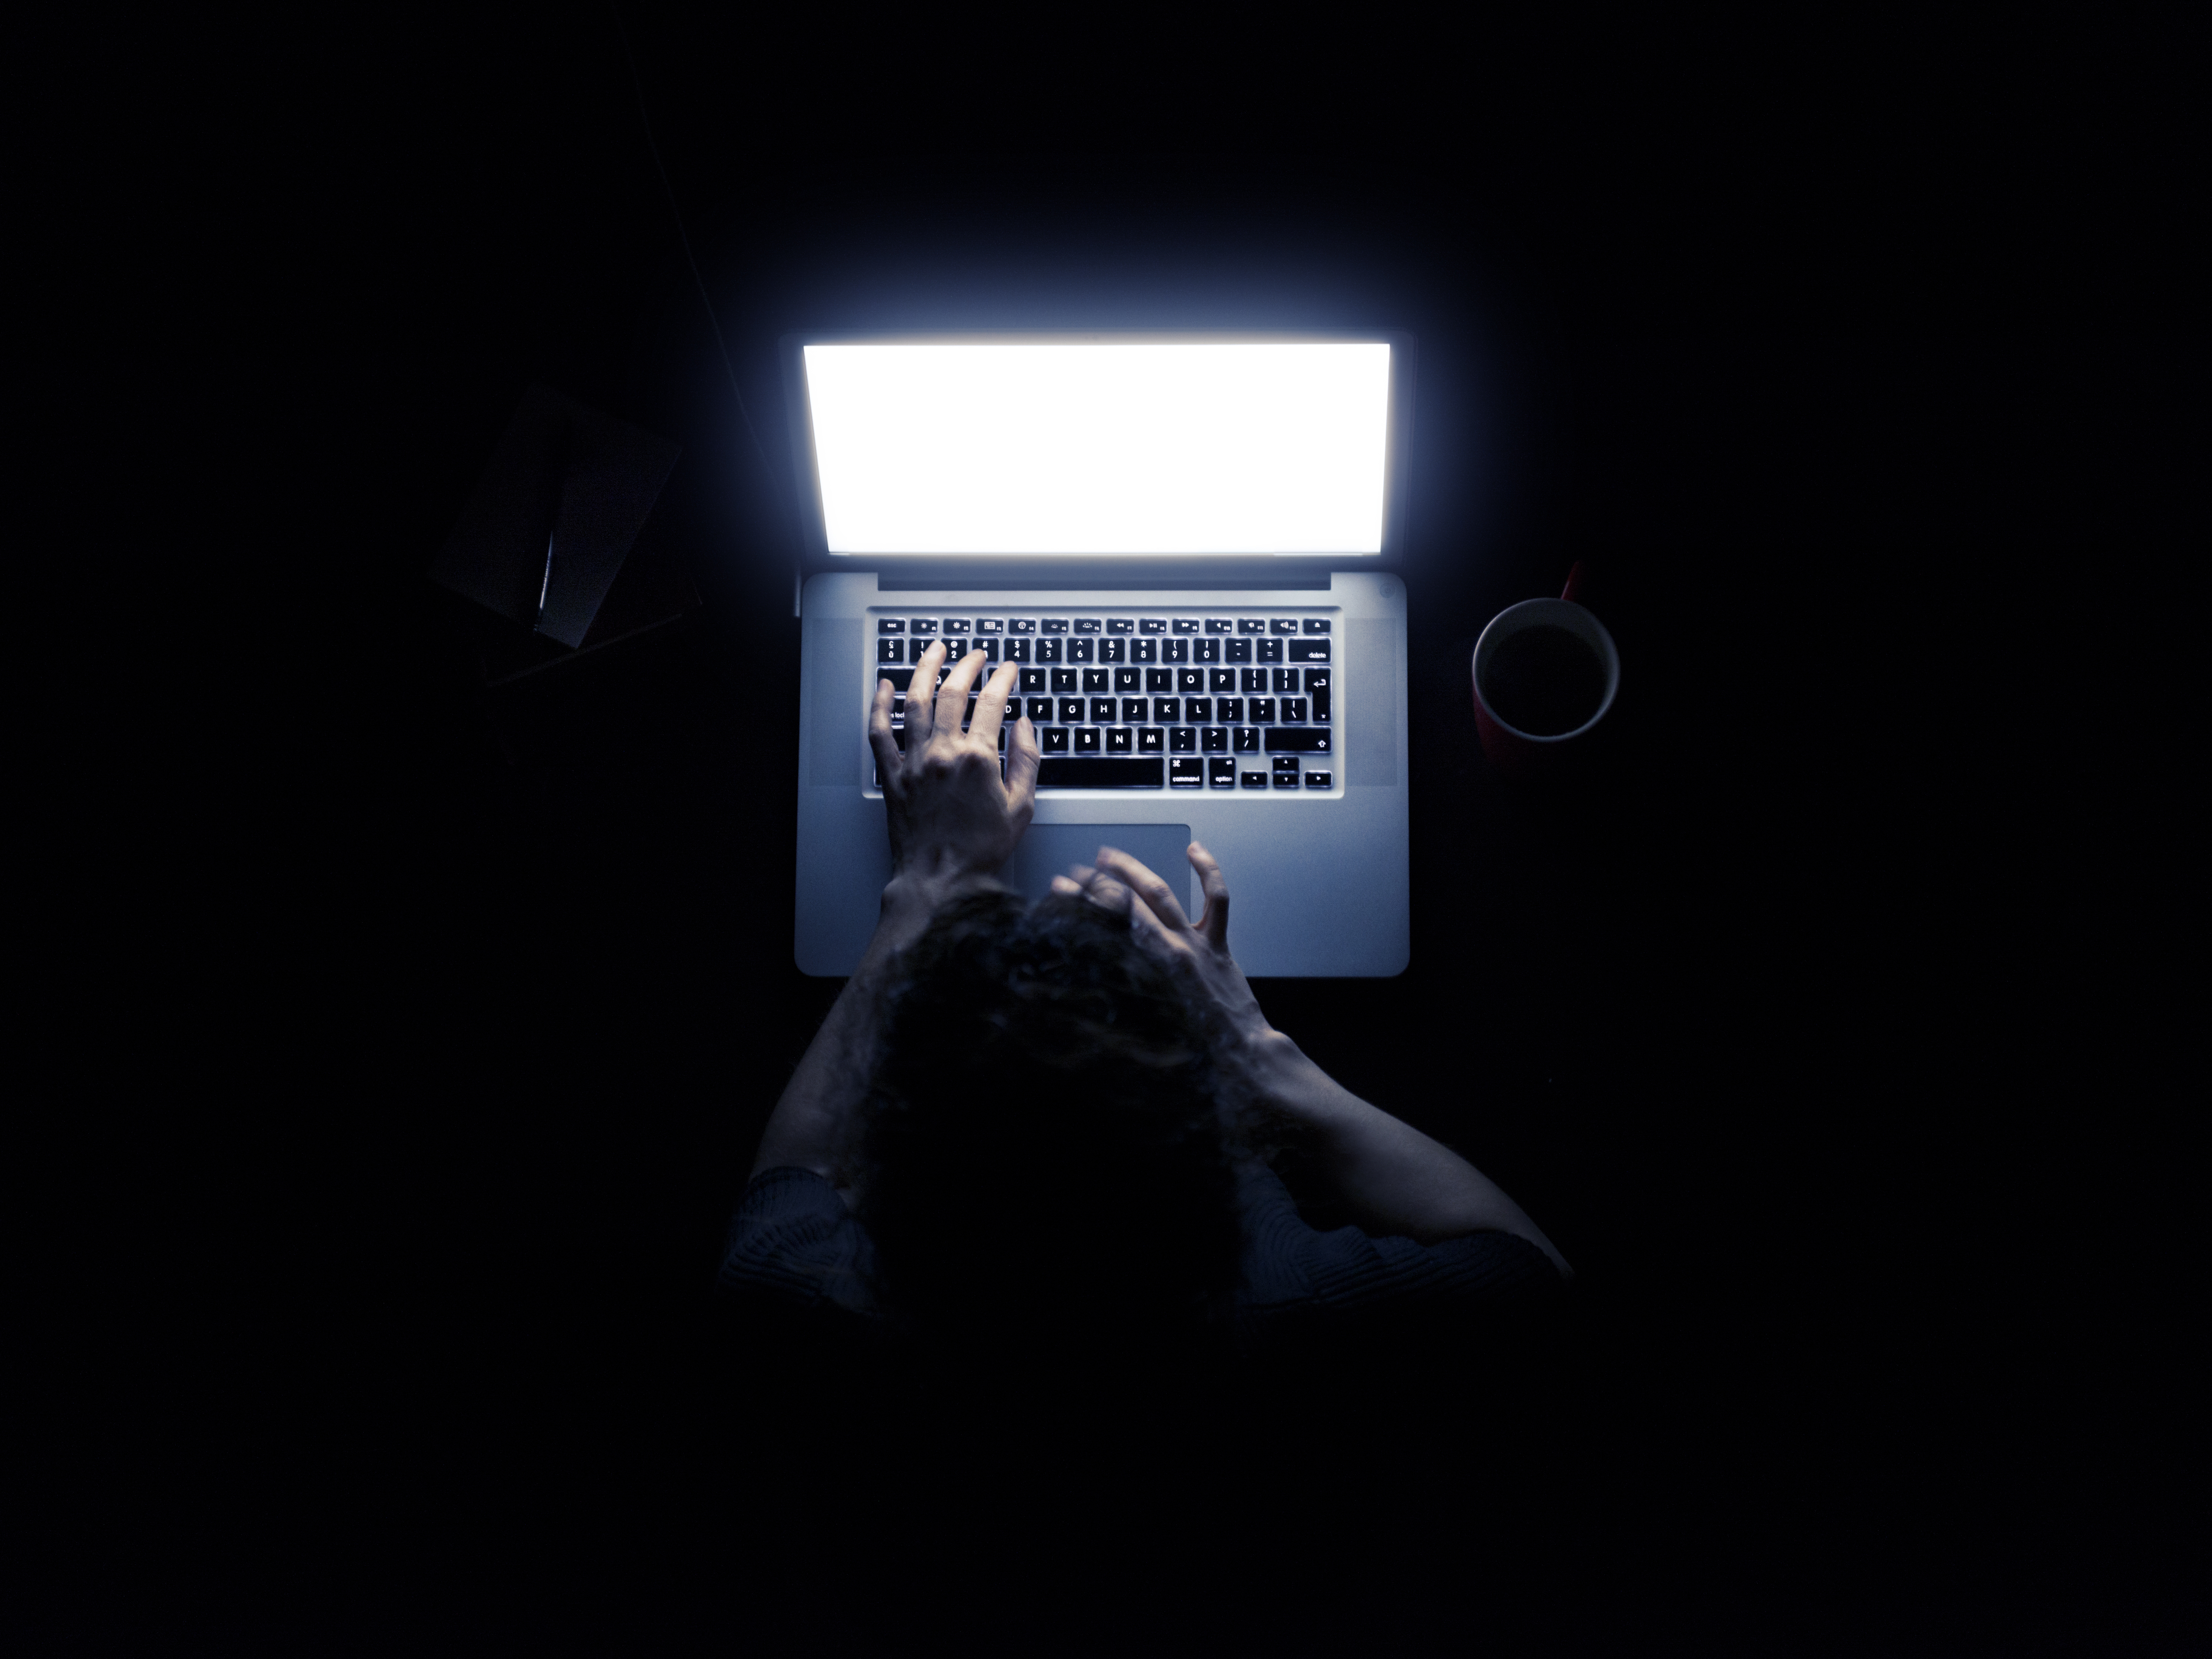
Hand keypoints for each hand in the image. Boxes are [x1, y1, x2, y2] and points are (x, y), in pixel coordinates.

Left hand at [869, 641, 1040, 892]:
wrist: (940, 880)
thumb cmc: (981, 850)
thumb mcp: (1021, 807)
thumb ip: (1027, 761)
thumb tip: (1025, 726)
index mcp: (978, 759)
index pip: (992, 703)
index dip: (1002, 679)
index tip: (1008, 669)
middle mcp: (943, 753)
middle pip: (953, 693)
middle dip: (967, 666)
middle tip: (976, 655)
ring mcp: (914, 762)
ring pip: (915, 701)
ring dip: (925, 669)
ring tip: (934, 650)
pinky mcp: (892, 776)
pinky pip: (880, 732)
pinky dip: (880, 705)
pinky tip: (884, 686)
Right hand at [1052, 841, 1275, 1055]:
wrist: (1237, 1049)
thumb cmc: (1192, 1042)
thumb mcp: (1144, 1020)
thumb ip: (1120, 990)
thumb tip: (1090, 978)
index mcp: (1150, 969)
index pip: (1108, 924)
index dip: (1081, 902)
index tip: (1061, 891)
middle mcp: (1171, 949)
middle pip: (1128, 903)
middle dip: (1099, 883)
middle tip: (1078, 872)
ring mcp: (1196, 942)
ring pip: (1162, 894)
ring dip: (1134, 871)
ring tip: (1110, 857)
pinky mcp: (1217, 942)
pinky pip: (1217, 899)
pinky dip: (1207, 871)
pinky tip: (1194, 850)